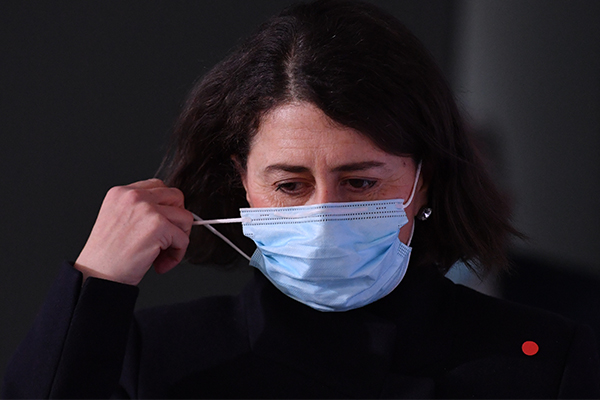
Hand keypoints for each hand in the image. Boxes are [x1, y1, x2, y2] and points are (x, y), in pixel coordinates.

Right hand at [75, 179, 193, 285]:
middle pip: (176, 197)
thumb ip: (142, 210)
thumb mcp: (119, 220)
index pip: (159, 187)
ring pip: (185, 218)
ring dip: (178, 239)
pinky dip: (176, 255)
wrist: (96, 277)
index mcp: (121, 192)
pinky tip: (159, 265)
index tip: (163, 225)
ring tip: (161, 256)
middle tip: (168, 240)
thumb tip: (174, 212)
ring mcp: (147, 209)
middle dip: (177, 220)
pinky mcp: (158, 226)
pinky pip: (183, 239)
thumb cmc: (107, 257)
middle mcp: (133, 196)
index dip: (166, 208)